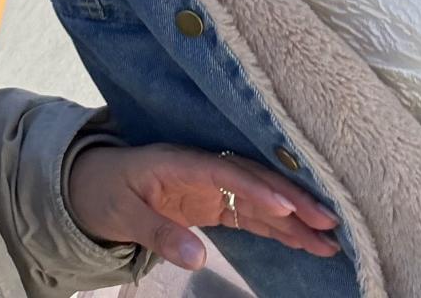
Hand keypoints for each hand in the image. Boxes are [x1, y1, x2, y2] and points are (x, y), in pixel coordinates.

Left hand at [68, 144, 340, 270]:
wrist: (89, 183)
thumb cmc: (103, 190)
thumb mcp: (122, 213)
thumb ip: (158, 233)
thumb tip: (197, 258)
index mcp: (176, 161)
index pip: (222, 171)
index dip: (255, 188)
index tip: (288, 207)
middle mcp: (199, 168)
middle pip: (250, 179)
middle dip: (290, 199)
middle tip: (329, 222)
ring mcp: (208, 184)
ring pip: (258, 197)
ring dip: (294, 217)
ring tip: (331, 240)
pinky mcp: (212, 202)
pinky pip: (251, 213)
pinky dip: (279, 227)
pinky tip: (306, 241)